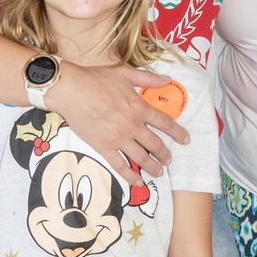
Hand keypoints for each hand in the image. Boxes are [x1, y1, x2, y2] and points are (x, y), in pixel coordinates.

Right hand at [54, 64, 189, 185]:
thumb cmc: (96, 79)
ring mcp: (118, 139)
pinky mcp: (104, 147)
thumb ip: (148, 79)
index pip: (165, 123)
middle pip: (155, 144)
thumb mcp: (125, 73)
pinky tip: (138, 182)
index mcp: (139, 108)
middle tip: (169, 160)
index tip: (185, 140)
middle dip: (165, 154)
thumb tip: (167, 79)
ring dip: (152, 167)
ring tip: (159, 172)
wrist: (71, 90)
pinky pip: (120, 165)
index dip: (178, 133)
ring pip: (141, 158)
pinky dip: (130, 176)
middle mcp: (132, 126)